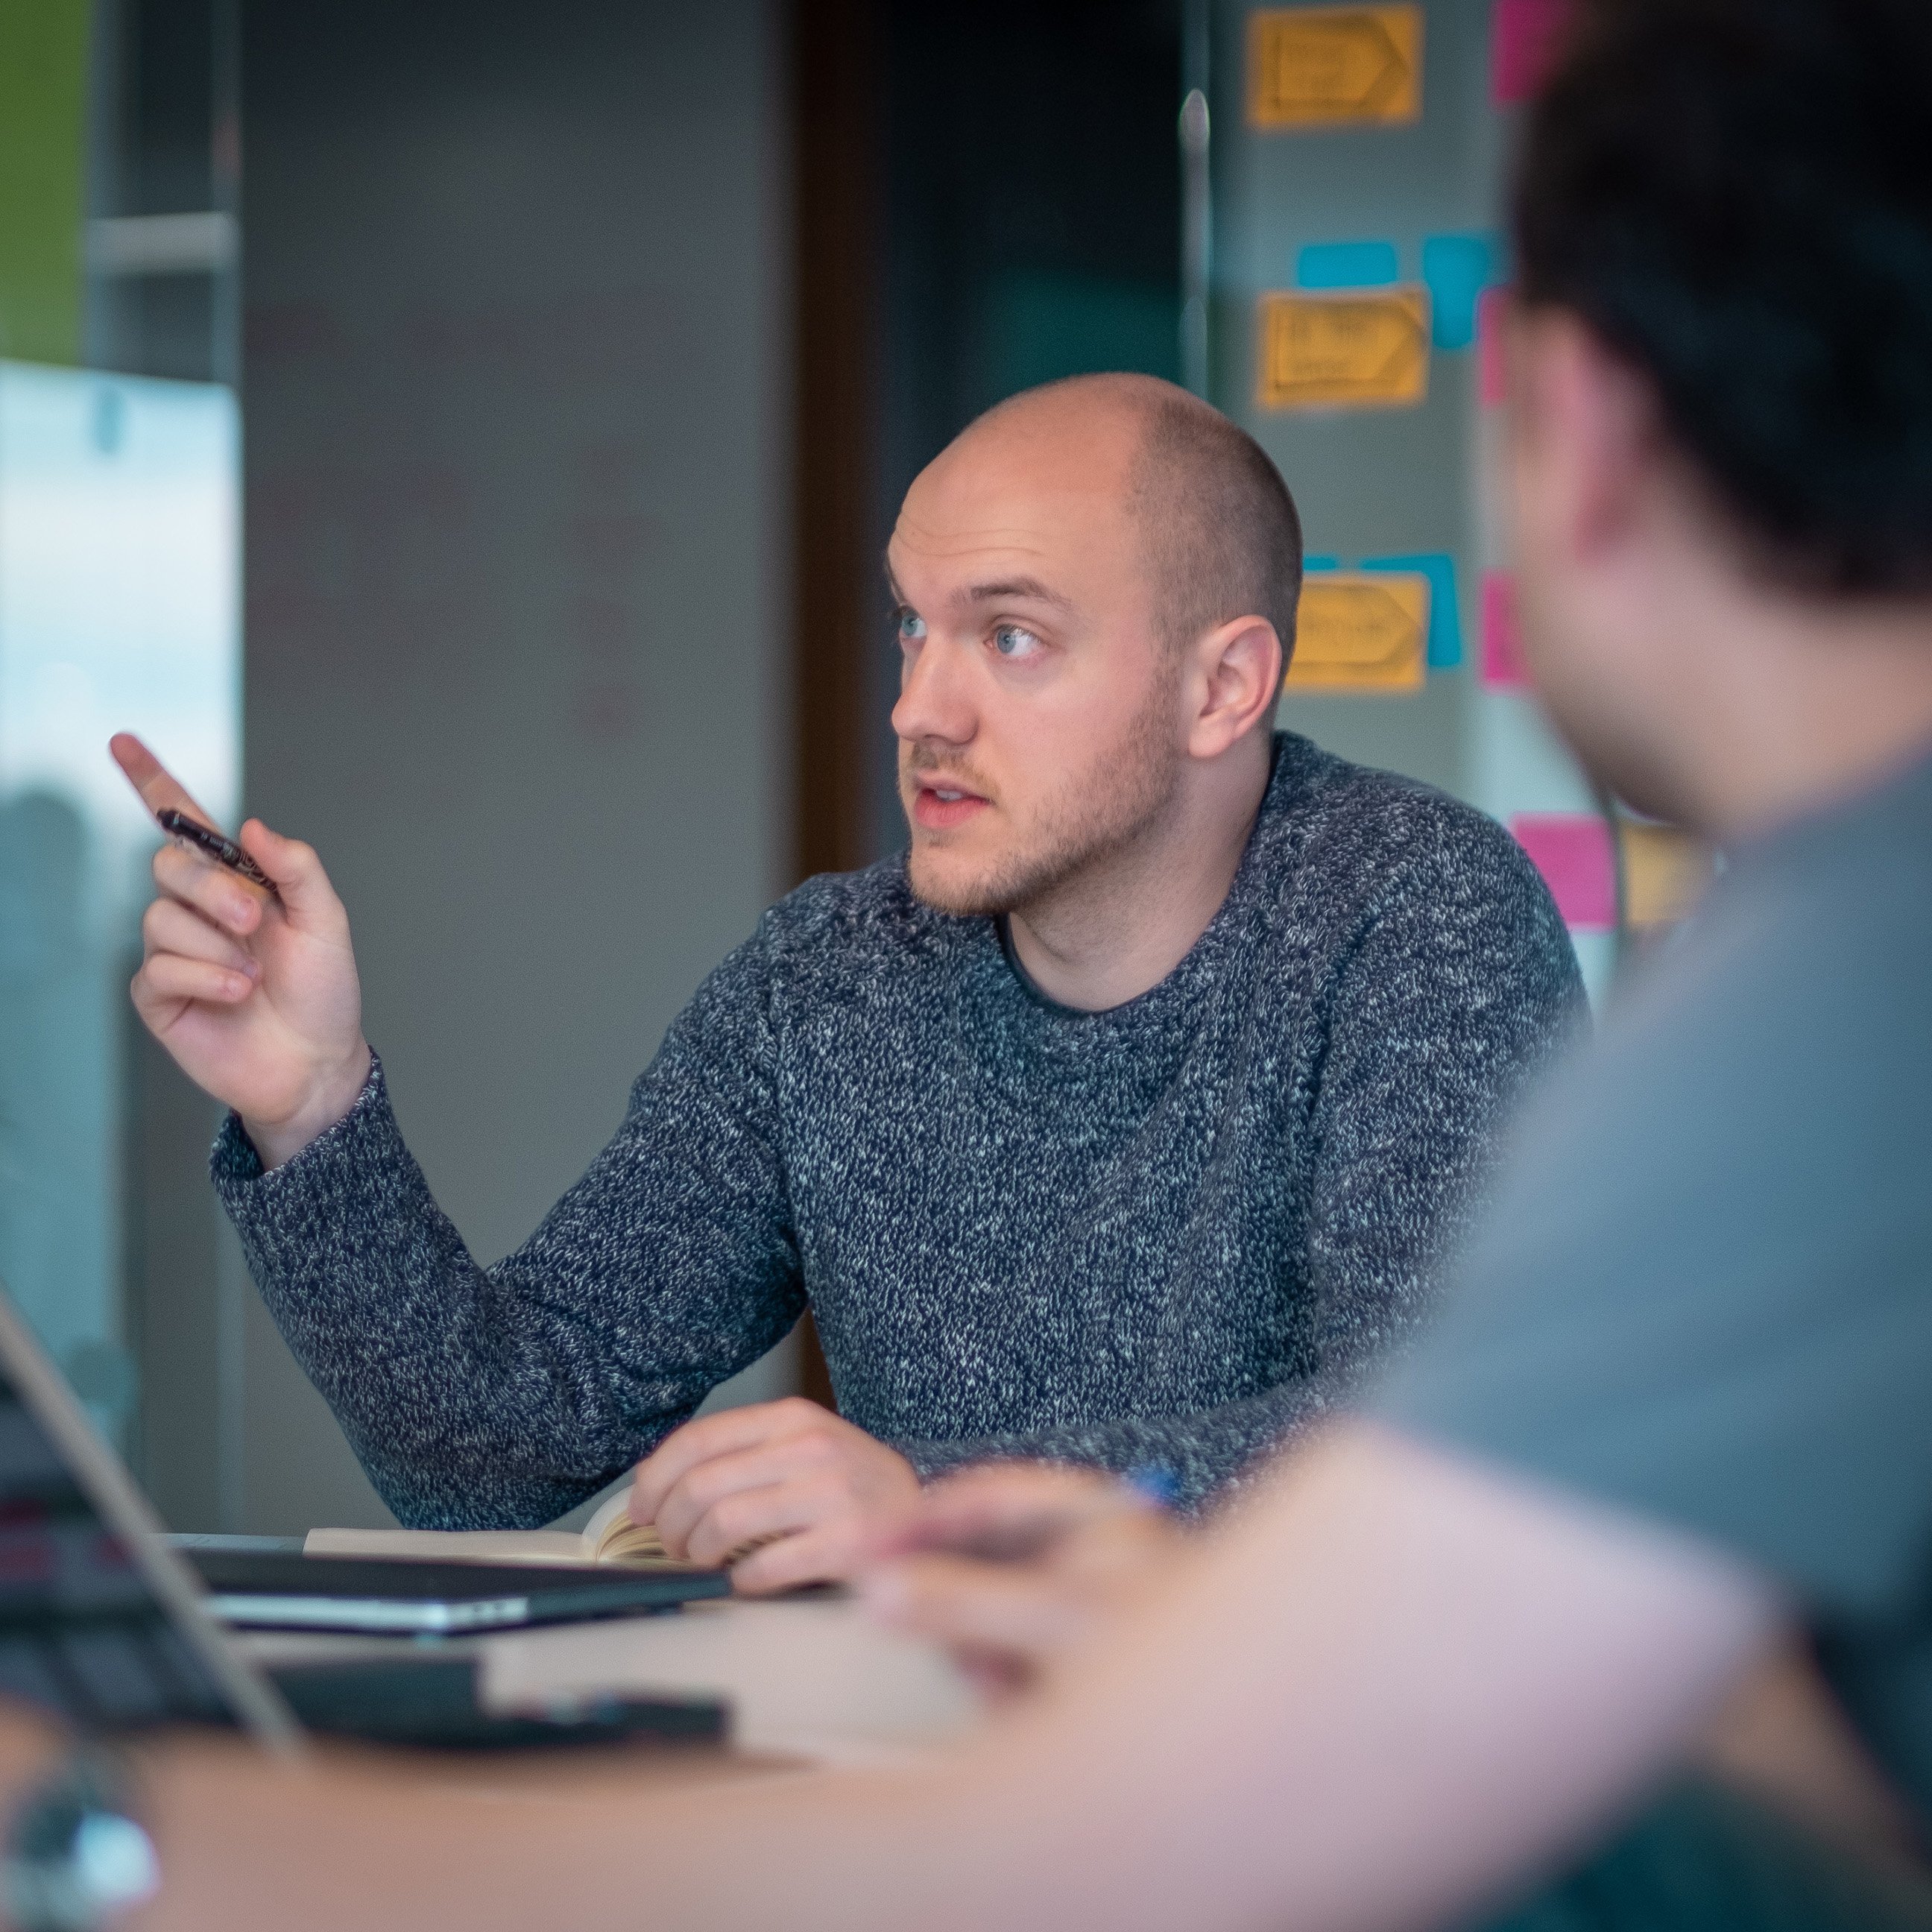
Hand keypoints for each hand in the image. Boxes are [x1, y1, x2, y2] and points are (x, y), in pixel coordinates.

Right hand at [114, 733, 371, 1167]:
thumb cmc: (324, 994)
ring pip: (161, 917)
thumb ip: (296, 869)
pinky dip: (207, 977)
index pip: (185, 824)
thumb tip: (251, 827)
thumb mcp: (327, 923)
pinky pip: (160, 967)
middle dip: (212, 888)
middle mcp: (198, 911)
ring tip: (254, 975)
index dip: (152, 782)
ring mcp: (174, 951)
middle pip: (169, 865)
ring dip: (217, 944)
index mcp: (236, 883)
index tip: (122, 741)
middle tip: (254, 921)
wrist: (316, 1063)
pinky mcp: (158, 994)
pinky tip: (237, 994)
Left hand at [627, 1398, 921, 1595]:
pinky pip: (763, 1567)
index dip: (654, 1479)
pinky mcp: (847, 1544)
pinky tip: (743, 1580)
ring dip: (698, 1555)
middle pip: (701, 1486)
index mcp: (792, 1418)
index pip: (697, 1440)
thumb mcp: (802, 1447)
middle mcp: (811, 1447)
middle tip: (672, 1545)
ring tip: (704, 1563)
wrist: (930, 1517)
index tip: (641, 1508)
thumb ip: (742, 1454)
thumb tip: (657, 1484)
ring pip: (723, 1524)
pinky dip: (739, 1580)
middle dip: (670, 1525)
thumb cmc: (853, 1487)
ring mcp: (831, 1494)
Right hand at [858, 1462, 1182, 1698]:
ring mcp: (1070, 1604)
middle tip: (937, 1638)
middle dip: (954, 1606)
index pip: (987, 1498)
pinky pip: (999, 1659)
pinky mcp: (1060, 1656)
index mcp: (1091, 1513)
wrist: (1236, 1737)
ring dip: (977, 1654)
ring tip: (1005, 1684)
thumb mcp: (1059, 1621)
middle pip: (974, 1558)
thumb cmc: (1170, 1656)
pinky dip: (998, 1684)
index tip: (865, 1551)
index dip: (921, 1522)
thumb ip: (967, 1606)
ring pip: (980, 1615)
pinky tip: (1020, 1702)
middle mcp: (1079, 1550)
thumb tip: (882, 1592)